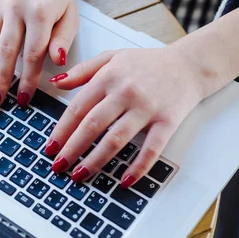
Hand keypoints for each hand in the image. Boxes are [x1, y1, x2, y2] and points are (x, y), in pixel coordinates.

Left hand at [44, 1, 238, 187]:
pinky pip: (150, 149)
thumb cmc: (148, 63)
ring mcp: (147, 108)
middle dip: (72, 149)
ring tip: (80, 175)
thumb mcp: (112, 57)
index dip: (61, 130)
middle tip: (58, 166)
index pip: (78, 107)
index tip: (50, 147)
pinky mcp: (167, 121)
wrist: (188, 65)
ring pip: (116, 139)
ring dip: (96, 160)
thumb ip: (83, 70)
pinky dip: (137, 167)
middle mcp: (126, 92)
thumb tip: (56, 82)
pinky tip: (124, 180)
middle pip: (92, 125)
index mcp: (109, 76)